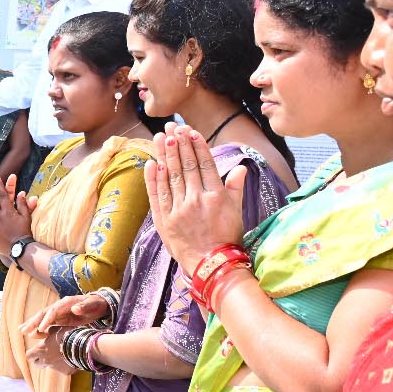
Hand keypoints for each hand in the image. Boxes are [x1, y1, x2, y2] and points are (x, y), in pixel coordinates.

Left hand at [25, 327, 75, 373]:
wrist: (82, 345)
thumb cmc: (68, 334)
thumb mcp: (56, 329)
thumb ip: (49, 332)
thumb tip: (45, 332)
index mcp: (41, 349)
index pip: (29, 356)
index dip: (31, 353)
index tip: (35, 350)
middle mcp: (45, 360)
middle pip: (37, 364)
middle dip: (39, 360)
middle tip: (46, 354)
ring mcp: (55, 367)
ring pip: (50, 366)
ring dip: (52, 362)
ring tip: (61, 354)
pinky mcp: (65, 372)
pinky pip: (62, 369)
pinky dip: (64, 365)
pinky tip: (70, 358)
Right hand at [29, 293, 109, 335]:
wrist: (98, 304)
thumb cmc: (96, 304)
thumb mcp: (93, 305)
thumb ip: (84, 307)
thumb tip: (75, 309)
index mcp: (66, 303)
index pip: (53, 311)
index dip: (46, 320)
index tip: (41, 329)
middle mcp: (59, 307)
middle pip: (43, 314)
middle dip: (33, 322)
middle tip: (23, 330)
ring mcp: (58, 313)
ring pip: (42, 318)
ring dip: (32, 325)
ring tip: (22, 331)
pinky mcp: (59, 319)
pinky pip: (47, 324)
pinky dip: (39, 329)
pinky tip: (33, 335)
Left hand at [145, 124, 247, 276]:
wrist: (210, 264)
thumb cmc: (226, 238)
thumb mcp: (237, 213)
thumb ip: (235, 189)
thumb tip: (240, 167)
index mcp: (216, 197)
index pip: (204, 165)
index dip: (197, 146)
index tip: (190, 131)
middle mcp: (196, 200)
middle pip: (186, 166)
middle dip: (179, 144)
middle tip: (173, 127)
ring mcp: (178, 209)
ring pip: (171, 176)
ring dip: (166, 155)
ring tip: (162, 137)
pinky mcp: (164, 219)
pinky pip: (158, 195)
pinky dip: (154, 178)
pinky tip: (152, 163)